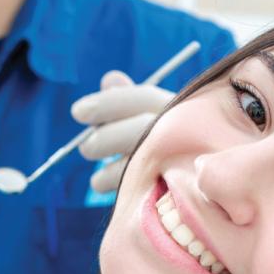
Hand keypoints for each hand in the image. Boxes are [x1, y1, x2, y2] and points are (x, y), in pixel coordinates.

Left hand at [71, 70, 173, 192]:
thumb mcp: (153, 119)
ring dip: (105, 171)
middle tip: (86, 148)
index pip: (142, 99)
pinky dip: (112, 186)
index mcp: (180, 111)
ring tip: (96, 179)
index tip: (77, 112)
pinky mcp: (172, 193)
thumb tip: (110, 80)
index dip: (107, 103)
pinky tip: (104, 185)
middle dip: (104, 139)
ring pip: (135, 164)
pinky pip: (133, 189)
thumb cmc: (168, 146)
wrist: (195, 188)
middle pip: (138, 130)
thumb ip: (130, 101)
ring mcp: (181, 165)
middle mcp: (185, 134)